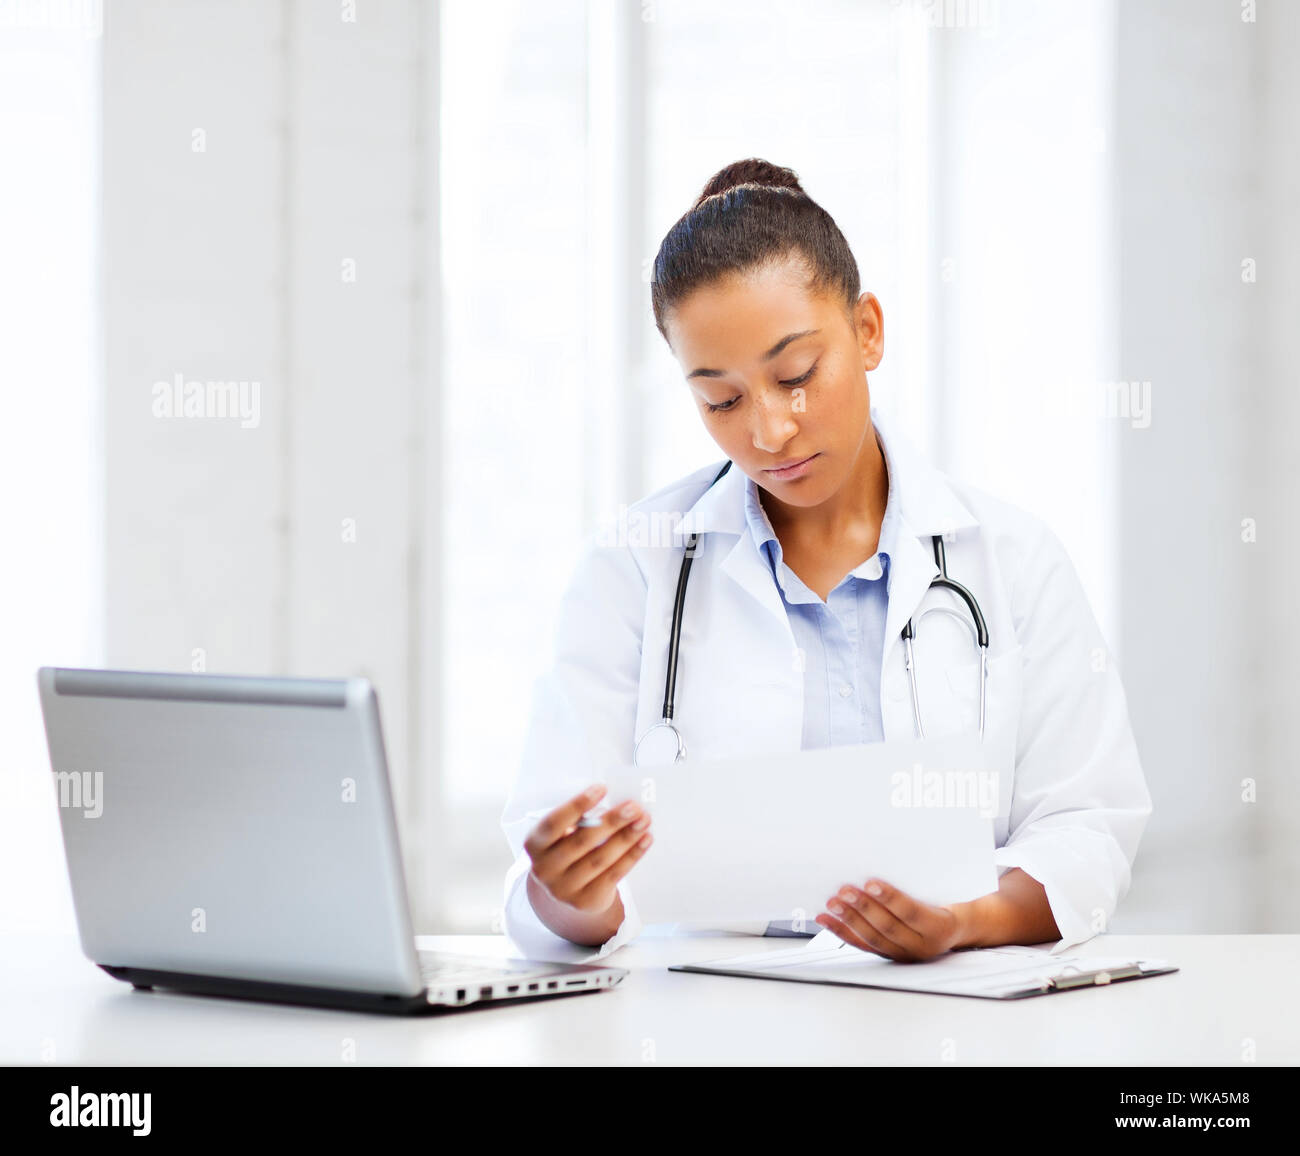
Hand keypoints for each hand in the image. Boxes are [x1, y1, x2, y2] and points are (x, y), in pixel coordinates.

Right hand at [524, 785, 653, 915]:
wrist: (566, 888)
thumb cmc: (567, 847)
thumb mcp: (564, 833)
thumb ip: (582, 820)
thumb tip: (618, 804)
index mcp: (534, 844)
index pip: (554, 823)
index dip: (577, 805)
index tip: (602, 788)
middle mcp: (544, 869)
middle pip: (581, 841)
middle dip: (611, 821)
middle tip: (633, 807)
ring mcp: (563, 889)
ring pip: (600, 859)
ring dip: (626, 837)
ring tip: (644, 821)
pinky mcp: (585, 901)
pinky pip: (613, 875)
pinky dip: (632, 855)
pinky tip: (645, 840)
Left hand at [815, 878, 961, 961]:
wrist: (955, 928)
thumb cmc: (945, 900)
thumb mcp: (943, 888)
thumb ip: (922, 879)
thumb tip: (893, 851)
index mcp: (939, 927)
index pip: (911, 912)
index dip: (891, 898)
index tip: (871, 882)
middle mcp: (921, 946)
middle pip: (889, 928)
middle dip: (864, 908)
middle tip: (844, 890)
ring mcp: (903, 953)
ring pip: (873, 939)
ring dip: (849, 920)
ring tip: (832, 903)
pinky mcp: (887, 955)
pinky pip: (862, 945)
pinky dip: (841, 931)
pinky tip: (825, 919)